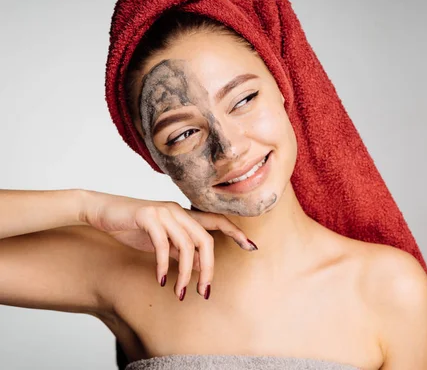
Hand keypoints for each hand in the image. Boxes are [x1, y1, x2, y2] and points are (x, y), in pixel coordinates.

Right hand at [80, 190, 255, 299]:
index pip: (217, 221)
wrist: (99, 210)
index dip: (236, 233)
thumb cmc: (131, 226)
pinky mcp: (147, 216)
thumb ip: (180, 250)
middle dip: (208, 268)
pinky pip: (163, 244)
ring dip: (186, 273)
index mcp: (184, 214)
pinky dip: (164, 265)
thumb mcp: (159, 241)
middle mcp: (178, 211)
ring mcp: (164, 212)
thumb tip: (201, 266)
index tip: (251, 248)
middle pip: (205, 240)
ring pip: (186, 244)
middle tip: (205, 291)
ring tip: (181, 293)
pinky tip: (161, 280)